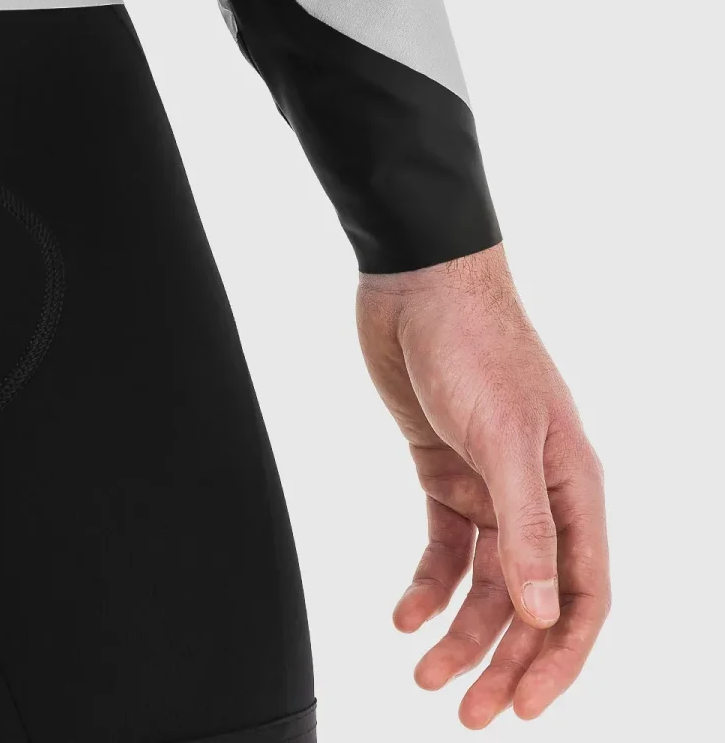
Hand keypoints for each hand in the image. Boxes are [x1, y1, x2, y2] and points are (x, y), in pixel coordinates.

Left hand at [356, 243, 608, 728]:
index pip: (584, 594)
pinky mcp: (442, 470)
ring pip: (483, 581)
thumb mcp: (507, 438)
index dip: (559, 656)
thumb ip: (527, 526)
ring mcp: (488, 483)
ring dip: (459, 632)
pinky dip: (426, 585)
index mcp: (573, 486)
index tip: (524, 707)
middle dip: (503, 659)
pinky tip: (404, 614)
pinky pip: (442, 545)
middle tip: (467, 711)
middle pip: (530, 599)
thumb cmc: (476, 345)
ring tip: (423, 673)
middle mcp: (536, 492)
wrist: (418, 286)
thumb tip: (544, 613)